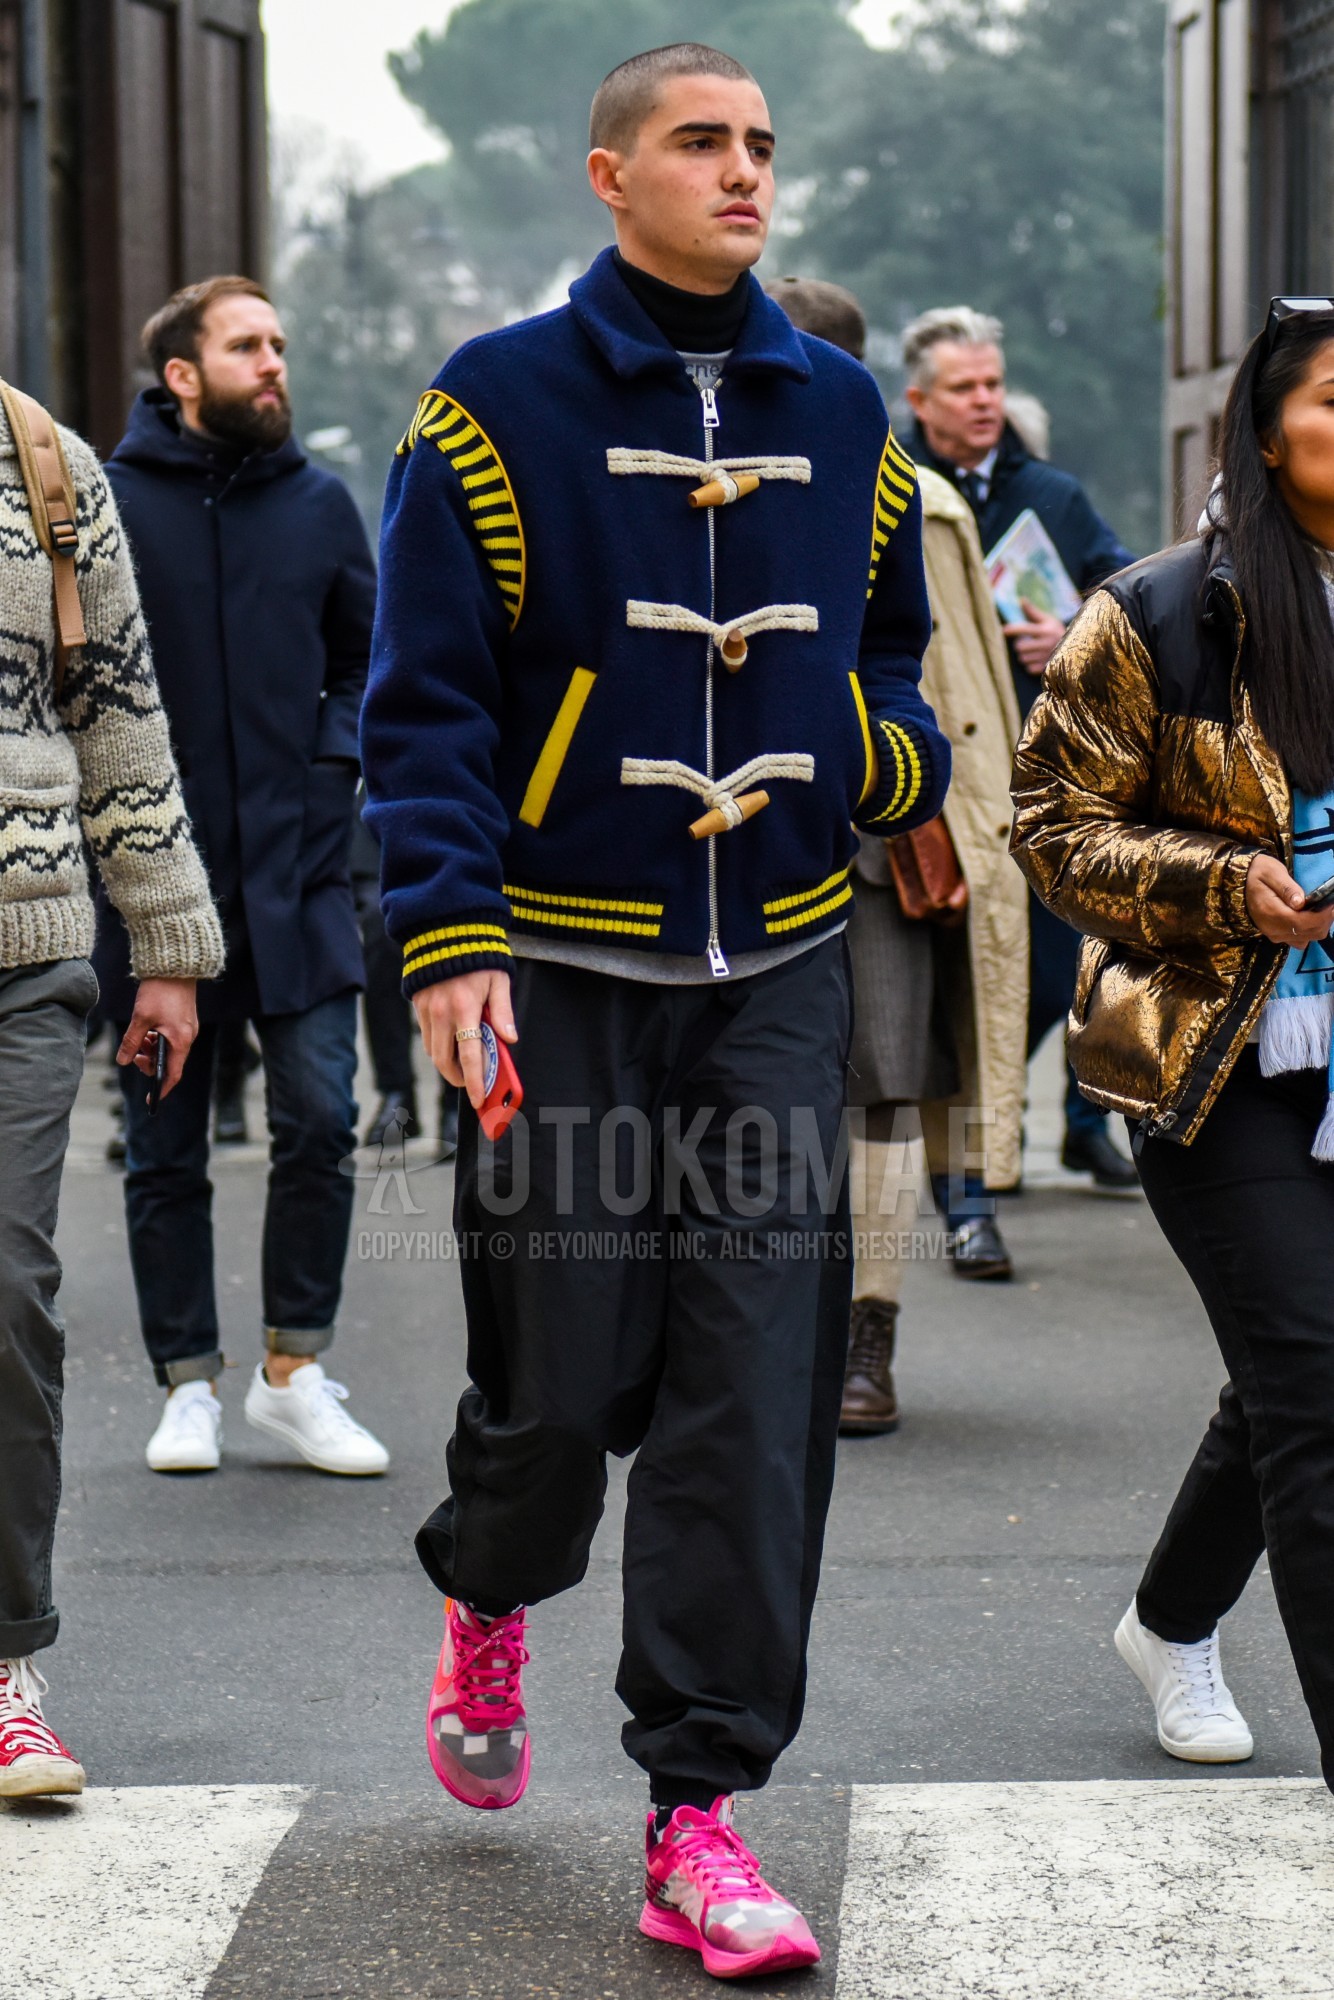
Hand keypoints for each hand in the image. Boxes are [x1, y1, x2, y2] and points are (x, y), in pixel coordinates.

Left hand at [117, 977, 198, 1099]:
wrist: (175, 966)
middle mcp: (188, 1037)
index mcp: (180, 1041)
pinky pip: (171, 1038)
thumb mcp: (140, 1018)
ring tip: (138, 1037)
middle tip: (133, 1054)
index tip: (150, 1099)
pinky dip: (157, 1039)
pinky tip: (146, 1028)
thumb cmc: (160, 991)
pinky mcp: (184, 1020)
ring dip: (151, 1049)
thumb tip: (123, 1061)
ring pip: (168, 1049)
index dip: (161, 1089)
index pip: (172, 1074)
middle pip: (169, 1062)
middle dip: (149, 1062)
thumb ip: (131, 1042)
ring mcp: (187, 1028)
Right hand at [413, 969, 515, 1109]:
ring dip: (446, 1063)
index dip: (474, 1082)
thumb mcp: (498, 981)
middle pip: (444, 1061)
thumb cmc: (479, 957)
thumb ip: (503, 1012)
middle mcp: (442, 1013)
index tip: (477, 1099)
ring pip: (432, 1051)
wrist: (446, 931)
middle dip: (457, 1078)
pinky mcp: (418, 1005)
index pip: (470, 1056)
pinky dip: (437, 1045)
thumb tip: (509, 1039)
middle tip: (470, 1082)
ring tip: (463, 1061)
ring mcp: (427, 1010)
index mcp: (465, 1009)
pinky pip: (426, 1035)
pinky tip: (451, 1040)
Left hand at [1003, 597, 1066, 675]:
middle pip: (1020, 647)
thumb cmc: (1056, 632)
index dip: (1013, 629)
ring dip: (1024, 656)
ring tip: (1033, 652)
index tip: (1004, 630)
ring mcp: (1046, 657)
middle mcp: (1046, 644)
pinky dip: (1030, 665)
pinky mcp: (1047, 669)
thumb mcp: (1048, 620)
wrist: (1075, 648)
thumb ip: (1033, 612)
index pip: (1025, 629)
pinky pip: (1028, 668)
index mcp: (1045, 630)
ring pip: (1023, 659)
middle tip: (1025, 643)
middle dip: (1019, 645)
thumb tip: (1021, 599)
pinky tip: (1037, 660)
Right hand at [1246, 854, 1333, 946]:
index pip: (1304, 922)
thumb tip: (1301, 902)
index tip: (1333, 904)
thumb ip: (1287, 887)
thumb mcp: (1272, 872)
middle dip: (1325, 920)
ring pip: (1307, 939)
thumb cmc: (1258, 873)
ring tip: (1324, 910)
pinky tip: (1312, 917)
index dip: (1323, 916)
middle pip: (1309, 933)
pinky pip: (1299, 940)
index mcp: (1271, 912)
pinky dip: (1310, 931)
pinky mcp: (1276, 935)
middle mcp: (1273, 928)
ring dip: (1320, 926)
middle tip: (1331, 904)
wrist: (1240, 882)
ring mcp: (1274, 934)